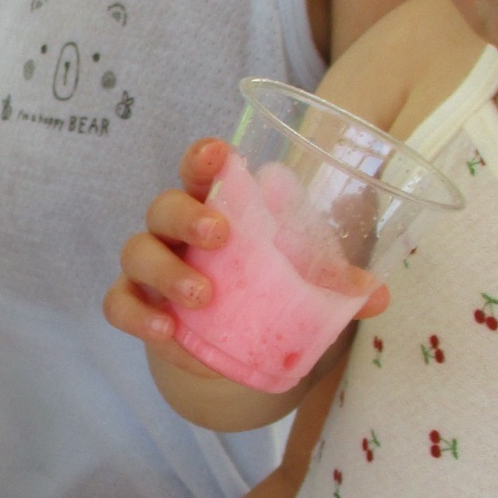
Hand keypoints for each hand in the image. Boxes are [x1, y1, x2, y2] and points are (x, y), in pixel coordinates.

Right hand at [104, 139, 388, 377]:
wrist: (221, 342)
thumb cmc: (258, 288)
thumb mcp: (297, 281)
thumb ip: (333, 283)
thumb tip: (379, 294)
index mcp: (213, 206)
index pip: (200, 169)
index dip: (203, 157)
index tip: (220, 154)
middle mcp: (174, 230)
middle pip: (164, 206)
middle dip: (187, 215)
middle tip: (220, 236)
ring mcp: (150, 266)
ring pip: (138, 252)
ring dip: (167, 271)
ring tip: (202, 297)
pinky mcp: (136, 305)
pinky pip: (119, 303)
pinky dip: (138, 315)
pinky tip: (165, 330)